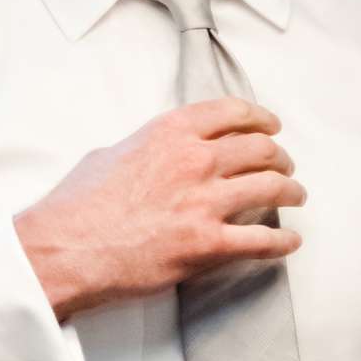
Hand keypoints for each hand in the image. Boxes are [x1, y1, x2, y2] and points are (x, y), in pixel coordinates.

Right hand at [14, 100, 305, 320]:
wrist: (63, 249)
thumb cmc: (77, 206)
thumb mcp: (109, 154)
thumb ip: (143, 147)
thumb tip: (155, 154)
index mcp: (170, 132)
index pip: (232, 112)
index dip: (260, 118)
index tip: (270, 126)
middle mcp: (194, 160)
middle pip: (260, 149)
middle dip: (280, 156)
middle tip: (284, 165)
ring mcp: (204, 202)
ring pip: (272, 187)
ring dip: (291, 191)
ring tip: (296, 196)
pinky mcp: (208, 244)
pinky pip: (263, 240)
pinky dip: (283, 241)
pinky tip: (289, 241)